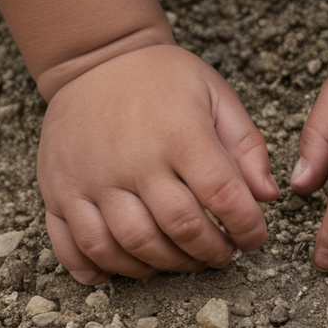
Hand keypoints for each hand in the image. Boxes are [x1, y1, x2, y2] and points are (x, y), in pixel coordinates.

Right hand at [38, 44, 279, 283]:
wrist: (95, 58)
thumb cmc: (163, 80)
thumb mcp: (216, 95)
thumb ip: (247, 146)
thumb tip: (268, 196)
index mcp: (180, 133)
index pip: (223, 197)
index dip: (247, 228)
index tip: (253, 238)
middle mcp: (133, 159)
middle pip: (178, 229)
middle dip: (209, 253)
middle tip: (220, 254)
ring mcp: (91, 178)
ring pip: (128, 246)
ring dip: (162, 266)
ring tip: (180, 261)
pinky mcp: (58, 190)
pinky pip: (73, 246)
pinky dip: (96, 268)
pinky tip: (120, 269)